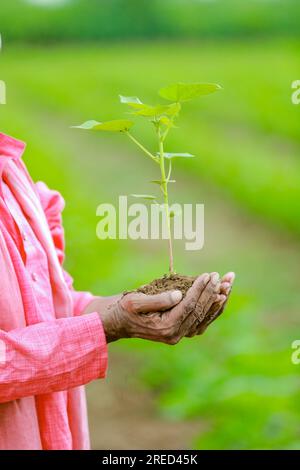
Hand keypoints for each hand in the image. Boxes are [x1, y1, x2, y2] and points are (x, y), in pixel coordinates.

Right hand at [98, 273, 220, 343]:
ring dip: (218, 299)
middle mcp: (176, 334)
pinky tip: (221, 295)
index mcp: (166, 327)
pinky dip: (213, 307)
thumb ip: (158, 300)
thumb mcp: (136, 301)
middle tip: (222, 275)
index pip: (189, 306)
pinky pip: (203, 320)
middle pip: (200, 311)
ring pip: (205, 316)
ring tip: (229, 283)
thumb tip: (180, 295)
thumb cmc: (126, 308)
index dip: (200, 289)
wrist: (120, 322)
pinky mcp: (182, 331)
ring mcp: (180, 334)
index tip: (209, 274)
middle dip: (213, 292)